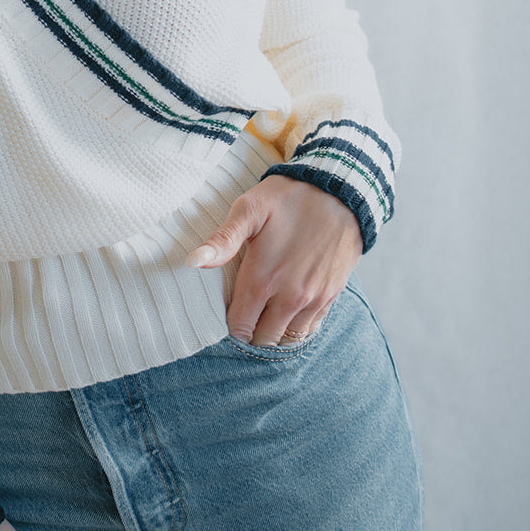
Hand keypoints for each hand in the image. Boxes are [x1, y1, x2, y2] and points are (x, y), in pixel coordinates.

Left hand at [185, 175, 361, 344]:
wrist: (339, 190)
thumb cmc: (289, 198)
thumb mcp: (250, 209)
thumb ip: (222, 240)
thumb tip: (190, 262)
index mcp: (262, 279)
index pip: (239, 327)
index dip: (229, 325)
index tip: (227, 313)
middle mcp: (289, 297)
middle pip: (262, 340)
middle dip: (250, 334)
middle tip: (244, 315)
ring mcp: (313, 300)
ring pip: (286, 340)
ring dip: (273, 333)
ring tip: (264, 316)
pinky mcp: (331, 296)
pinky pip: (309, 330)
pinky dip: (296, 328)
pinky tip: (287, 312)